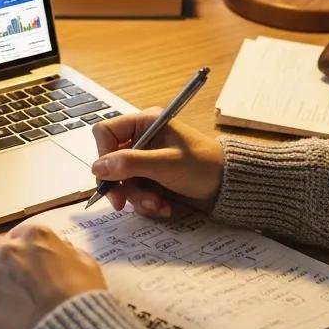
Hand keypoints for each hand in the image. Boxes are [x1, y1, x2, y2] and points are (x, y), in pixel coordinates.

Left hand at [0, 223, 105, 328]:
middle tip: (13, 278)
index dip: (25, 249)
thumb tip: (59, 250)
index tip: (29, 261)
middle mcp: (9, 251)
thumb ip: (68, 252)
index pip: (21, 233)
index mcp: (35, 236)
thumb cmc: (84, 298)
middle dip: (2, 260)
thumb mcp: (87, 265)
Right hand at [90, 108, 223, 219]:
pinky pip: (136, 191)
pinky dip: (147, 202)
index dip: (103, 154)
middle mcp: (142, 139)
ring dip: (138, 197)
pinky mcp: (152, 178)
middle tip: (121, 203)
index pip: (106, 133)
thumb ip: (130, 163)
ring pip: (123, 181)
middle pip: (111, 161)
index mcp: (145, 123)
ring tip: (158, 204)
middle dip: (121, 185)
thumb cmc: (204, 166)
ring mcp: (147, 160)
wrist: (230, 187)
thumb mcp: (166, 164)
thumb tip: (97, 167)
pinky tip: (164, 206)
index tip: (109, 177)